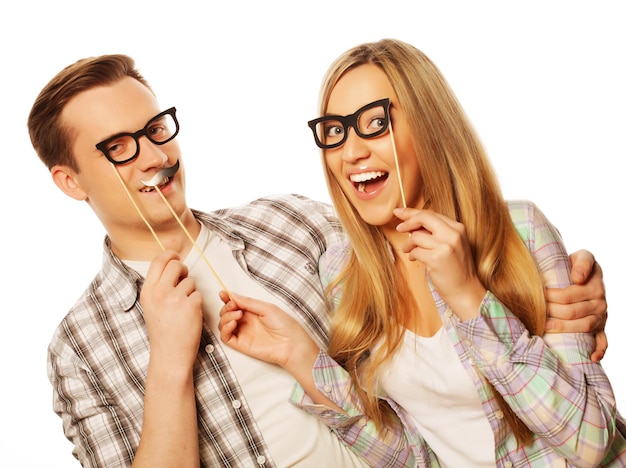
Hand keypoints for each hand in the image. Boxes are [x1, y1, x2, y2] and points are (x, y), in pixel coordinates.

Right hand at [140, 250, 203, 369]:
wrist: (169, 354)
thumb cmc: (163, 331)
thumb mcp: (151, 305)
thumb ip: (158, 286)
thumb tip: (171, 263)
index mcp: (147, 291)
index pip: (158, 260)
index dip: (170, 254)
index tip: (176, 256)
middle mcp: (159, 292)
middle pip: (176, 264)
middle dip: (183, 270)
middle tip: (183, 281)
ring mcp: (175, 299)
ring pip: (190, 281)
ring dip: (191, 291)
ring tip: (183, 309)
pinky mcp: (191, 305)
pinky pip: (198, 294)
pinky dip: (197, 304)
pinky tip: (189, 316)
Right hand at [218, 291, 318, 373]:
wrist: (291, 344)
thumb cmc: (285, 325)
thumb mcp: (267, 308)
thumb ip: (248, 302)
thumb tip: (232, 295)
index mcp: (252, 311)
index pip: (235, 304)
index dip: (227, 298)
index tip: (223, 294)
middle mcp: (246, 322)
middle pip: (226, 313)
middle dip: (226, 307)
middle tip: (233, 306)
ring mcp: (243, 333)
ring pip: (223, 324)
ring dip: (225, 317)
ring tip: (237, 315)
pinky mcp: (241, 344)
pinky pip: (225, 337)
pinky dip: (225, 329)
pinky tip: (233, 323)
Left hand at [394, 207, 486, 319]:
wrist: (465, 290)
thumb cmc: (456, 269)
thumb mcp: (452, 245)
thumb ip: (436, 232)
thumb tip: (412, 223)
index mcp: (458, 228)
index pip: (432, 214)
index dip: (413, 212)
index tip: (400, 212)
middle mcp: (453, 234)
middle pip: (424, 218)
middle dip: (407, 221)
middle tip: (398, 227)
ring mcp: (445, 246)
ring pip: (416, 236)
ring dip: (408, 244)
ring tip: (408, 250)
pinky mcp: (436, 259)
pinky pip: (415, 251)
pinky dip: (412, 255)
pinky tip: (415, 259)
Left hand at [545, 250, 607, 361]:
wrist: (584, 272)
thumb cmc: (577, 264)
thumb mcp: (583, 256)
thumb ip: (582, 263)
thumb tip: (577, 278)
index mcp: (595, 285)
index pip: (569, 296)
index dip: (551, 296)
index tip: (538, 295)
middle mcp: (601, 302)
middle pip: (572, 312)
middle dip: (551, 312)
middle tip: (536, 312)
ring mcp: (601, 316)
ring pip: (583, 326)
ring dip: (564, 329)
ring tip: (545, 328)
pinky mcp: (601, 327)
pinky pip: (603, 341)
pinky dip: (599, 350)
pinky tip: (591, 358)